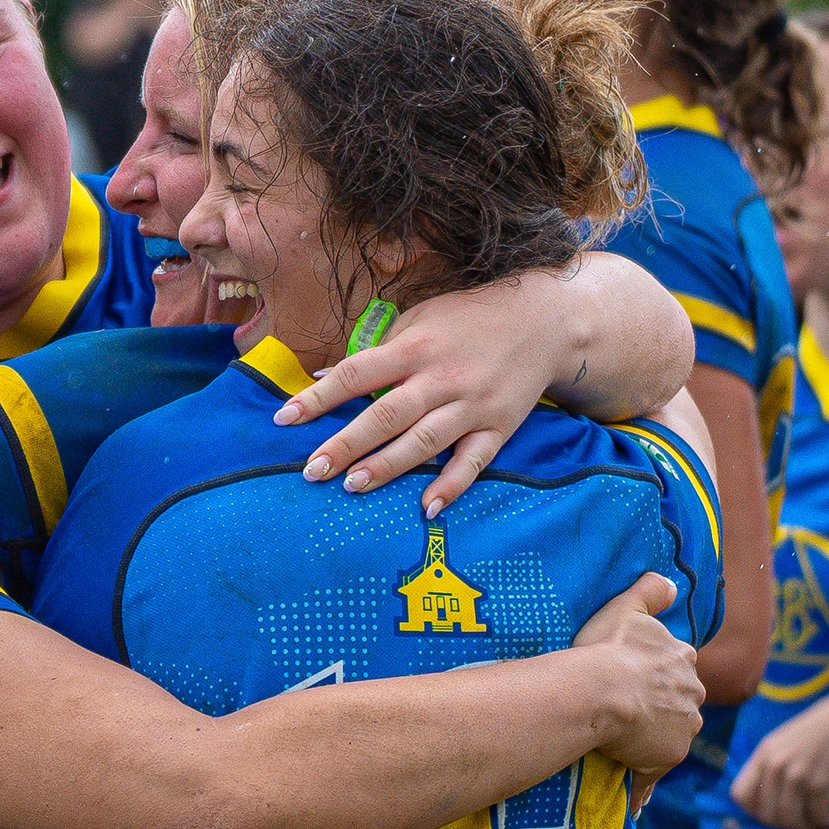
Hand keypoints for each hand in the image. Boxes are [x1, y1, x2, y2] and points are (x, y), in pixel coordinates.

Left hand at [273, 277, 568, 508]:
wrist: (543, 320)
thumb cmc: (468, 319)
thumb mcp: (419, 319)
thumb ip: (376, 351)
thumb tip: (324, 376)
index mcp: (414, 347)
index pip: (356, 374)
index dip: (318, 397)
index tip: (284, 418)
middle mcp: (441, 378)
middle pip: (386, 415)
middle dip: (345, 444)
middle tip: (311, 471)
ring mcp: (472, 405)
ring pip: (424, 442)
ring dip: (387, 467)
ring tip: (351, 487)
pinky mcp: (499, 426)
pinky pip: (473, 462)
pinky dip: (451, 486)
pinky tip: (427, 508)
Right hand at [571, 573, 703, 789]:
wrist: (600, 691)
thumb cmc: (608, 648)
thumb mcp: (626, 607)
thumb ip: (650, 591)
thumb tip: (672, 583)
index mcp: (683, 659)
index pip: (675, 668)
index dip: (654, 674)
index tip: (633, 678)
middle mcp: (693, 693)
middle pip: (678, 702)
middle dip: (659, 707)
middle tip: (624, 708)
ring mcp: (684, 727)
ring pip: (669, 735)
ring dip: (652, 739)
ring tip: (619, 742)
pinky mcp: (670, 757)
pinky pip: (653, 772)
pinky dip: (642, 780)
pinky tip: (626, 790)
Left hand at [730, 686, 828, 828]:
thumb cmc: (818, 732)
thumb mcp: (782, 742)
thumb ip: (770, 766)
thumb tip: (764, 799)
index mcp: (762, 755)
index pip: (740, 794)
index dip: (754, 809)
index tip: (772, 811)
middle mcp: (775, 767)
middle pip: (767, 814)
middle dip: (784, 824)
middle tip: (800, 820)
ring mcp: (797, 777)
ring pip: (791, 820)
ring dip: (805, 826)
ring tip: (816, 820)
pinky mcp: (821, 786)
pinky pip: (818, 818)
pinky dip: (826, 821)